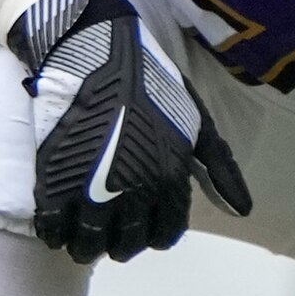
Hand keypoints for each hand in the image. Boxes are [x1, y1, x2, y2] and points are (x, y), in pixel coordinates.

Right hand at [6, 0, 248, 263]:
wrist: (93, 50)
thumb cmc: (148, 81)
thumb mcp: (196, 121)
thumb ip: (218, 168)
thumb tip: (241, 210)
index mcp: (170, 179)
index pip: (164, 235)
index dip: (151, 233)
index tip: (138, 223)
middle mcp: (134, 192)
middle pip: (125, 245)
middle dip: (117, 241)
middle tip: (106, 227)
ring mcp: (91, 189)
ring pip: (87, 244)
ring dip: (84, 244)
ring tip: (79, 230)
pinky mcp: (54, 180)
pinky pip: (53, 228)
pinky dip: (53, 232)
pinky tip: (55, 223)